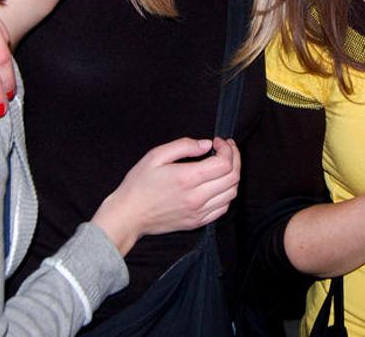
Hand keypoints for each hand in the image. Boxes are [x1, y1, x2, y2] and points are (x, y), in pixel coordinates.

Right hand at [92, 137, 240, 255]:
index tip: (217, 141)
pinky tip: (218, 183)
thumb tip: (205, 144)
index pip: (224, 163)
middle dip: (235, 158)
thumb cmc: (139, 184)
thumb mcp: (155, 156)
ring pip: (231, 193)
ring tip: (223, 164)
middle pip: (233, 178)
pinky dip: (227, 193)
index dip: (227, 148)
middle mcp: (197, 197)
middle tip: (226, 148)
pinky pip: (223, 208)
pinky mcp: (197, 222)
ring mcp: (198, 212)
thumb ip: (183, 146)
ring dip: (233, 175)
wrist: (129, 215)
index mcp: (187, 178)